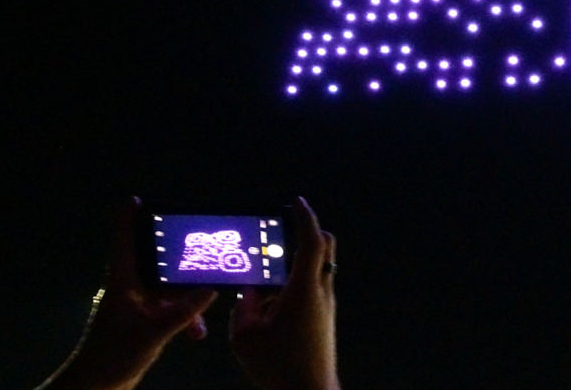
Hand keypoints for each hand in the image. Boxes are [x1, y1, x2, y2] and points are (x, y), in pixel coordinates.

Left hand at [38, 197, 217, 389]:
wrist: (96, 385)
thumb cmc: (113, 355)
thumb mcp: (152, 333)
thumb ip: (183, 312)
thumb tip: (210, 290)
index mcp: (123, 283)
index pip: (123, 242)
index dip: (127, 219)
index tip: (136, 200)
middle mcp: (129, 289)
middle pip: (153, 262)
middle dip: (177, 259)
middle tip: (199, 248)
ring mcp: (137, 306)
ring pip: (166, 289)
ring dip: (186, 299)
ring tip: (204, 311)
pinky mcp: (143, 322)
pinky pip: (169, 309)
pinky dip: (184, 317)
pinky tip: (196, 333)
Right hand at [230, 196, 338, 389]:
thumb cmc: (279, 367)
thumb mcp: (245, 336)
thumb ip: (244, 306)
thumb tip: (249, 293)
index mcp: (304, 289)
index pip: (312, 241)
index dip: (305, 217)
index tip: (296, 202)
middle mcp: (321, 293)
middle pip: (325, 248)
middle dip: (308, 232)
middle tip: (283, 230)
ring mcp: (326, 306)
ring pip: (319, 269)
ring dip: (299, 261)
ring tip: (267, 272)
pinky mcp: (325, 320)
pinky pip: (314, 288)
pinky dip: (297, 282)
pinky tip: (272, 300)